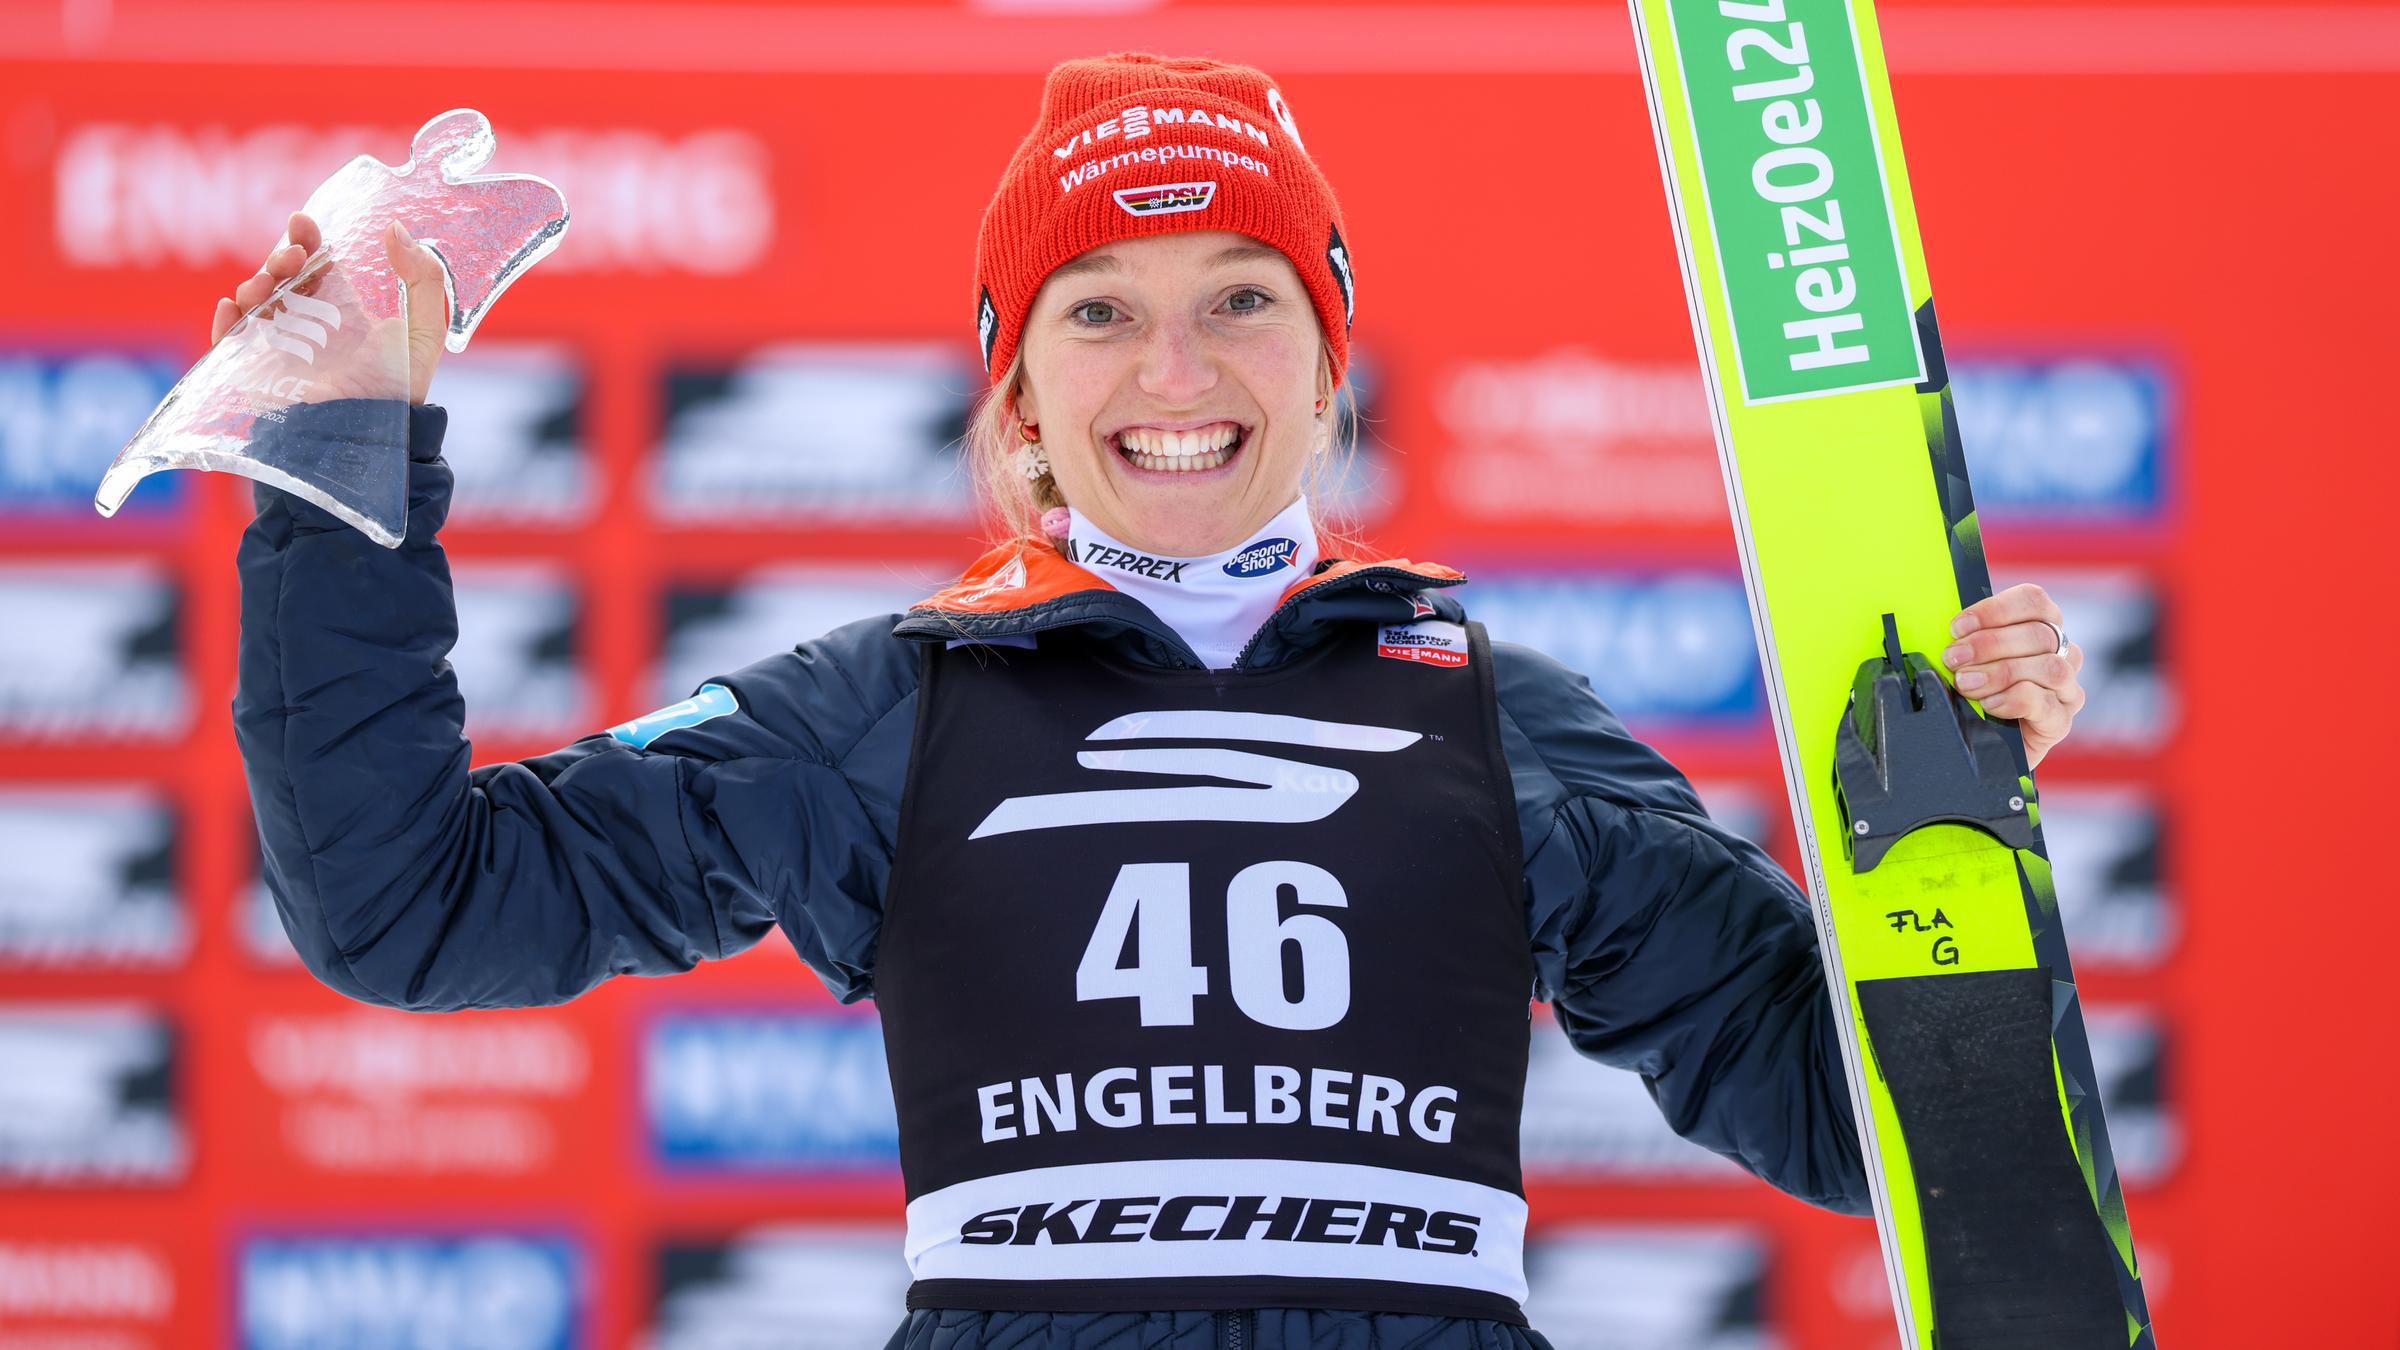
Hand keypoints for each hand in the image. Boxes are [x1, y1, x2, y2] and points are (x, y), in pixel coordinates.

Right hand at [210, 210, 449, 404]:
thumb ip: (422, 278)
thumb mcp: (425, 330)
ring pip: (254, 303)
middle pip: (280, 278)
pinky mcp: (258, 372)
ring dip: (254, 284)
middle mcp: (308, 324)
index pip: (316, 265)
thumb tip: (394, 229)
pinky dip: (225, 323)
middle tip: (292, 257)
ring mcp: (280, 346)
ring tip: (267, 284)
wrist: (373, 434)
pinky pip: (229, 343)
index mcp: (342, 310)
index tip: (302, 222)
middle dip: (278, 258)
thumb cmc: (400, 387)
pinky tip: (232, 309)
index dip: (304, 239)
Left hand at [1942, 582, 2084, 769]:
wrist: (1979, 746)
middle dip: (1989, 644)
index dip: (1995, 609)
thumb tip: (1948, 629)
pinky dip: (2012, 699)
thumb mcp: (1968, 660)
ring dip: (2000, 672)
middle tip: (1954, 659)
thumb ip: (1966, 639)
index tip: (1958, 627)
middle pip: (2039, 634)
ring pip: (2049, 667)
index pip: (2034, 601)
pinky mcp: (2060, 721)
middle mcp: (2062, 654)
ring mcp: (2066, 688)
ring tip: (1967, 683)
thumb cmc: (1973, 693)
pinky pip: (2045, 702)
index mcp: (2040, 627)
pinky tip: (1989, 704)